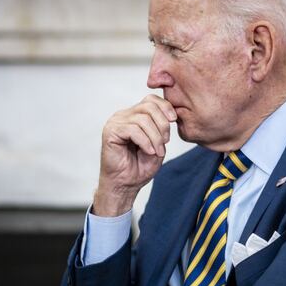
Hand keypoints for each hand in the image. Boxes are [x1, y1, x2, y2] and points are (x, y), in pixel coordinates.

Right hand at [93, 95, 176, 216]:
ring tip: (157, 152)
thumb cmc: (139, 167)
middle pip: (148, 106)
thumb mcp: (157, 145)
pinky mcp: (110, 132)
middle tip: (165, 142)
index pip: (151, 100)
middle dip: (162, 124)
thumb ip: (162, 129)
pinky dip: (145, 141)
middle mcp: (123, 115)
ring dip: (155, 137)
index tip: (174, 120)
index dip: (165, 107)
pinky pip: (133, 129)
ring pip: (143, 119)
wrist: (125, 185)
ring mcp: (115, 122)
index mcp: (134, 115)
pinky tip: (149, 151)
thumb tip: (170, 115)